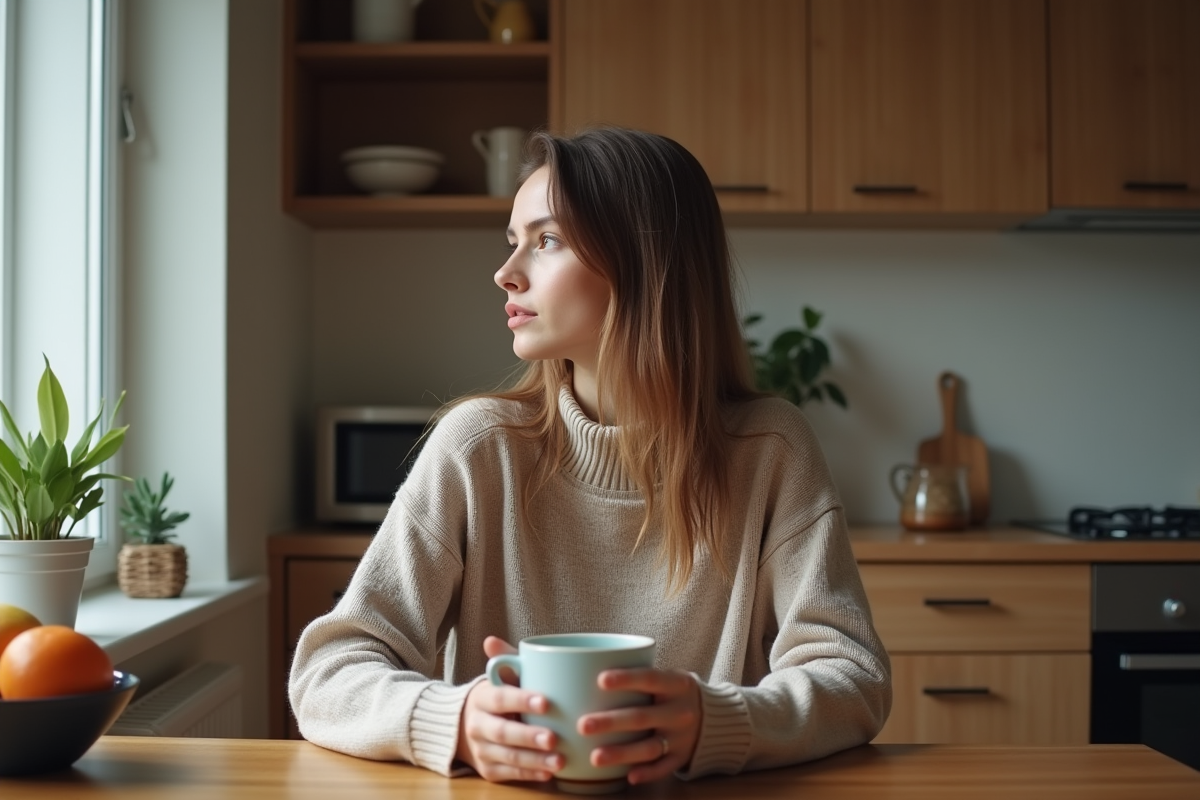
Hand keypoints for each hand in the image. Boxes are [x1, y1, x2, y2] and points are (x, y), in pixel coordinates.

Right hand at [456, 636, 563, 782]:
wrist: (467, 726)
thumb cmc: (497, 697)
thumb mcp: (500, 678)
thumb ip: (505, 662)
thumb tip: (491, 641)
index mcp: (481, 698)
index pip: (500, 698)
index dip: (521, 700)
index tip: (546, 702)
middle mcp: (477, 725)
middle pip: (503, 732)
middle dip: (529, 737)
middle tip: (554, 738)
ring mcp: (482, 750)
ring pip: (508, 757)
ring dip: (535, 760)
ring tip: (560, 760)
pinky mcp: (488, 769)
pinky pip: (510, 774)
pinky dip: (530, 774)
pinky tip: (550, 773)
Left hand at [578, 667, 700, 785]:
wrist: (716, 718)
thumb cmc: (675, 693)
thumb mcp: (669, 678)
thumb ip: (641, 677)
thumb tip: (589, 674)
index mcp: (677, 685)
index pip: (650, 678)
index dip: (626, 679)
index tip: (600, 680)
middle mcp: (680, 711)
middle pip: (642, 717)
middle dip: (611, 722)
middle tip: (583, 725)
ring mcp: (682, 737)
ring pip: (649, 747)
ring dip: (621, 753)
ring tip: (595, 758)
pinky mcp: (682, 758)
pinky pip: (663, 768)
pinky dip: (647, 772)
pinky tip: (628, 776)